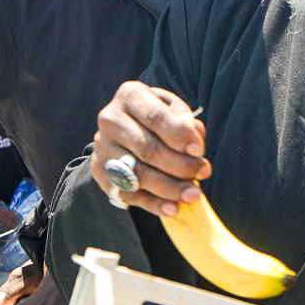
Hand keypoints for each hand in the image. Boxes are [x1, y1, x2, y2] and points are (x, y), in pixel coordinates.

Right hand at [91, 81, 209, 215]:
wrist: (124, 132)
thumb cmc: (156, 119)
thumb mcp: (172, 110)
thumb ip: (186, 121)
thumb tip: (195, 137)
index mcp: (130, 96)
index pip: (156, 117)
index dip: (180, 135)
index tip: (199, 150)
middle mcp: (110, 119)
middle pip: (148, 148)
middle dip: (180, 164)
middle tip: (203, 173)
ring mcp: (102, 148)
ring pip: (138, 174)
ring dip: (170, 188)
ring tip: (193, 195)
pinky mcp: (101, 174)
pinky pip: (129, 194)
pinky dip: (154, 204)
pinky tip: (173, 209)